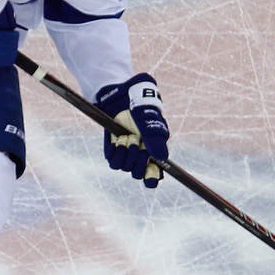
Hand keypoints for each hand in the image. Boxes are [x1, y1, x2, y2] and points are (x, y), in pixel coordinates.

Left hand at [93, 73, 168, 187]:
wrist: (119, 96)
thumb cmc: (139, 105)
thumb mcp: (149, 119)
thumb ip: (155, 138)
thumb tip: (162, 159)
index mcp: (155, 150)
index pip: (153, 176)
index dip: (151, 179)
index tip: (149, 177)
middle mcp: (141, 155)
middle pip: (139, 173)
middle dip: (138, 158)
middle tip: (137, 140)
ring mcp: (126, 154)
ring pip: (125, 168)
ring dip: (127, 152)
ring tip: (128, 136)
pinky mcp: (113, 151)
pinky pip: (113, 162)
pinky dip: (116, 151)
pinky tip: (118, 139)